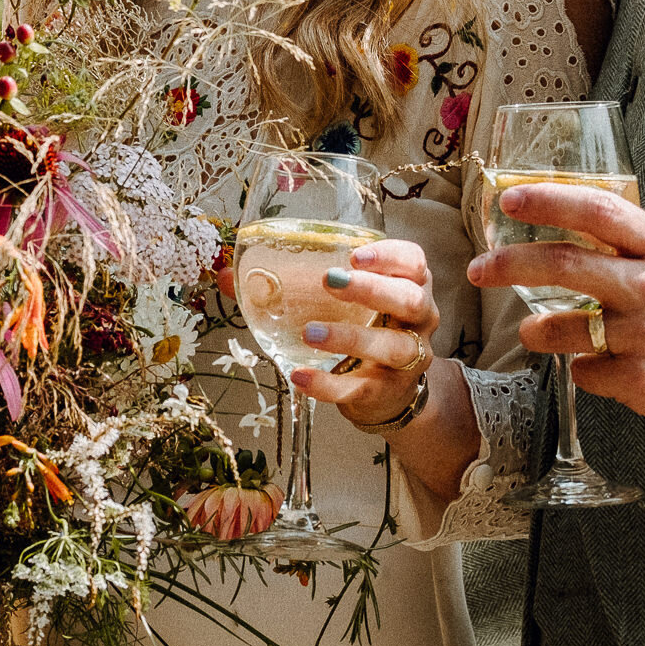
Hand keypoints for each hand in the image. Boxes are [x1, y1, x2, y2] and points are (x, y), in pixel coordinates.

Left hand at [287, 237, 438, 429]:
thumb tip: (226, 274)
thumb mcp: (339, 300)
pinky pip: (361, 388)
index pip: (413, 262)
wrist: (384, 391)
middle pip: (410, 300)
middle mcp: (418, 320)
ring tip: (310, 333)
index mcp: (409, 285)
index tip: (354, 254)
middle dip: (371, 289)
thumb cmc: (359, 326)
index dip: (389, 256)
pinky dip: (329, 383)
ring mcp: (409, 359)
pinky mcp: (387, 391)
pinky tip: (299, 376)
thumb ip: (287, 283)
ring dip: (350, 337)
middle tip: (329, 281)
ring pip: (393, 347)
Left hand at [466, 182, 644, 433]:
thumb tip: (556, 213)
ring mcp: (644, 335)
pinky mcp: (639, 379)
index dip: (549, 201)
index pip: (597, 210)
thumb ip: (624, 241)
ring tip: (533, 330)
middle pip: (563, 264)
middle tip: (478, 269)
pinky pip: (584, 371)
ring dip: (536, 330)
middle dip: (508, 264)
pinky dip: (583, 369)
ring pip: (560, 327)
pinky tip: (605, 366)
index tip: (508, 199)